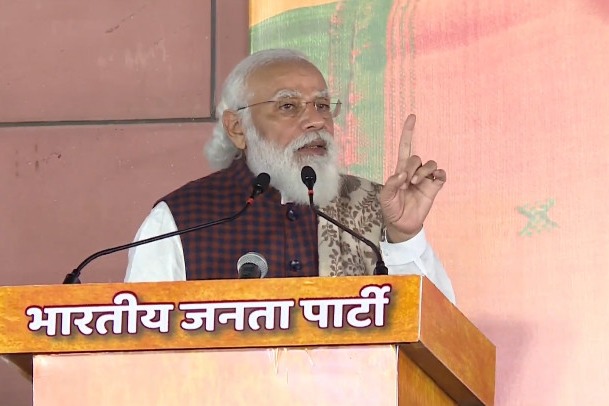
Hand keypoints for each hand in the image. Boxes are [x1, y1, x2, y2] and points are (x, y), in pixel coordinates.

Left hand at [379, 114, 445, 241]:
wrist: (402, 224)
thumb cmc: (391, 208)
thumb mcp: (385, 197)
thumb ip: (391, 184)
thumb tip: (402, 174)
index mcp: (400, 171)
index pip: (405, 147)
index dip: (408, 133)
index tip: (412, 117)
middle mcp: (414, 172)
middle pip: (417, 157)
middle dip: (412, 167)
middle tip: (406, 182)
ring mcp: (425, 179)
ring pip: (430, 164)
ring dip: (423, 171)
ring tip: (415, 183)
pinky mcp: (434, 188)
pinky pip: (441, 175)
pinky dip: (439, 174)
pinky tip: (434, 179)